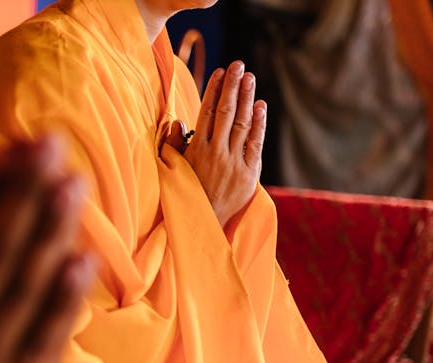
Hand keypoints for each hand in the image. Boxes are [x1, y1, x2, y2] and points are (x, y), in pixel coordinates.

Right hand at [167, 61, 266, 227]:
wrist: (203, 226)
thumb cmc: (186, 196)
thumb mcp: (172, 170)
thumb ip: (173, 145)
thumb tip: (177, 121)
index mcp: (196, 150)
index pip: (206, 112)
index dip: (214, 90)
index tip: (220, 72)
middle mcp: (215, 153)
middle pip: (226, 112)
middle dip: (232, 86)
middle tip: (239, 66)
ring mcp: (233, 163)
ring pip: (241, 124)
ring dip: (246, 99)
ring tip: (250, 78)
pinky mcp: (248, 174)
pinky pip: (255, 144)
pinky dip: (258, 124)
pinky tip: (260, 106)